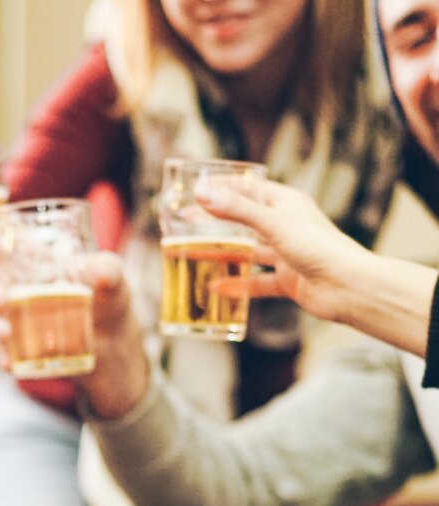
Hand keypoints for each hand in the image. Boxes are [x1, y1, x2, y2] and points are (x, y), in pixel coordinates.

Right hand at [0, 225, 148, 415]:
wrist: (115, 349)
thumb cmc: (110, 303)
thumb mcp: (115, 284)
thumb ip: (108, 271)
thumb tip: (99, 269)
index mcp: (35, 259)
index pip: (1, 239)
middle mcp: (17, 285)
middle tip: (3, 301)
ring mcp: (15, 316)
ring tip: (7, 334)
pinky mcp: (19, 344)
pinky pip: (1, 348)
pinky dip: (3, 354)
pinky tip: (11, 363)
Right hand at [196, 178, 366, 323]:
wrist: (347, 287)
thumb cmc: (318, 247)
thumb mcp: (273, 223)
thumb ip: (236, 210)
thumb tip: (202, 194)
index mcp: (286, 204)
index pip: (249, 189)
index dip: (222, 187)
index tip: (196, 189)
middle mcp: (286, 227)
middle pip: (244, 222)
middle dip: (216, 223)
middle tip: (185, 225)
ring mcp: (286, 255)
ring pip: (247, 253)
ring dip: (222, 255)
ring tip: (194, 256)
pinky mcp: (287, 281)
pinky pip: (256, 283)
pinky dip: (237, 287)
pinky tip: (216, 289)